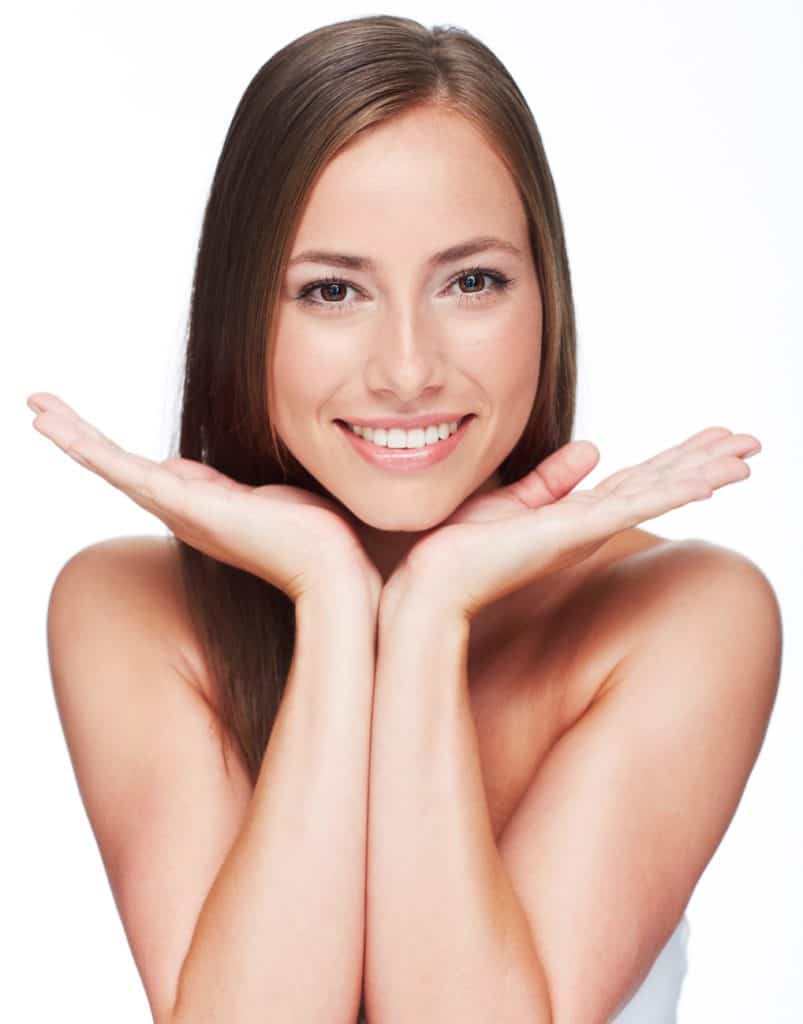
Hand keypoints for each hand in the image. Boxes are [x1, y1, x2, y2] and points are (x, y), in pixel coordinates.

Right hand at [27, 392, 381, 604]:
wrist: (334, 568)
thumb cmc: (317, 537)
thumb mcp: (276, 496)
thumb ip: (248, 486)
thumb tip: (231, 474)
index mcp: (205, 508)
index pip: (151, 474)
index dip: (118, 453)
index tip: (93, 431)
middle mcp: (185, 513)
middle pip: (121, 470)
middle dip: (82, 439)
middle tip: (42, 409)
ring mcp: (181, 510)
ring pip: (114, 467)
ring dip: (73, 436)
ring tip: (37, 408)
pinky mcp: (185, 505)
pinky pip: (125, 471)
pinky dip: (88, 448)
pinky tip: (55, 427)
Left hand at [384, 427, 761, 620]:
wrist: (432, 581)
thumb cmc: (462, 547)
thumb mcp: (512, 501)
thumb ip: (552, 479)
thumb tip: (593, 449)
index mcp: (577, 516)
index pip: (637, 482)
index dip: (677, 460)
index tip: (713, 440)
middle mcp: (590, 524)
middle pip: (658, 483)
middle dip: (705, 461)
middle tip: (751, 442)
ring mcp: (587, 529)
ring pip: (658, 493)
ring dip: (705, 472)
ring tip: (749, 454)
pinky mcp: (576, 532)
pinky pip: (635, 505)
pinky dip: (675, 490)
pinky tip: (711, 477)